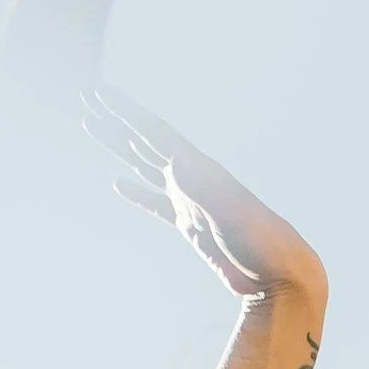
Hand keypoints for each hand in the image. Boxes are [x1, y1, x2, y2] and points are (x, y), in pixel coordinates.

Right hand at [84, 88, 323, 303]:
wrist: (281, 275)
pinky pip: (157, 203)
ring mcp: (191, 201)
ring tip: (94, 128)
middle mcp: (194, 178)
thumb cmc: (262, 243)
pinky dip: (137, 192)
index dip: (126, 112)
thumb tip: (175, 160)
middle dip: (116, 121)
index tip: (98, 92)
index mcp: (200, 169)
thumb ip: (203, 188)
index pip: (155, 132)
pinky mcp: (191, 226)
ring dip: (121, 148)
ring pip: (147, 166)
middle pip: (145, 141)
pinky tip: (118, 183)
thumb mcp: (231, 213)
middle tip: (87, 99)